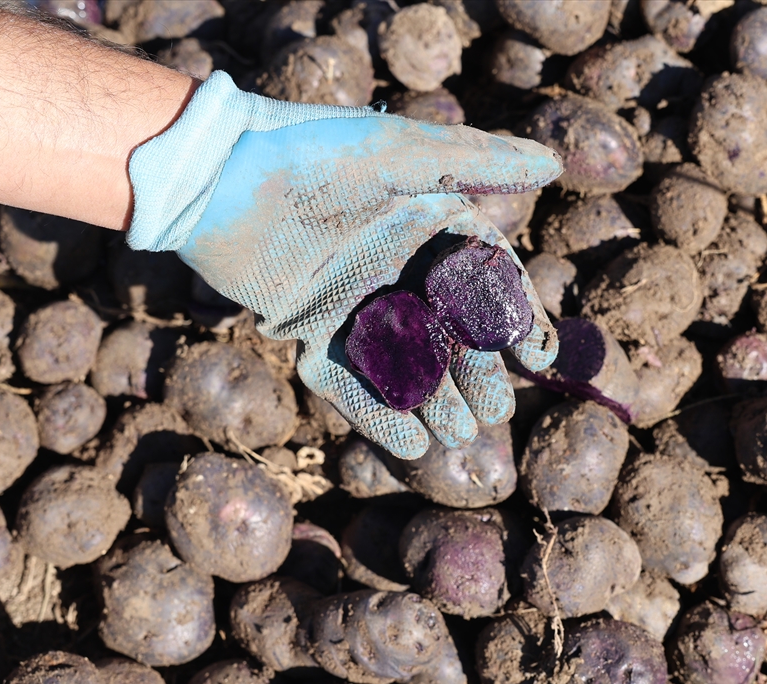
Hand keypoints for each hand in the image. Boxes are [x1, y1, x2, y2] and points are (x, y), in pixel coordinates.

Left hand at [127, 73, 560, 458]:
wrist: (215, 175)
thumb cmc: (312, 154)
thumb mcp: (400, 154)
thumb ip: (475, 162)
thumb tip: (552, 164)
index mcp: (427, 223)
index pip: (486, 280)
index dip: (515, 317)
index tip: (537, 356)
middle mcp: (396, 265)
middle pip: (450, 331)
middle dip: (476, 374)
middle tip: (495, 412)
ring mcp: (352, 301)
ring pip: (404, 361)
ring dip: (433, 401)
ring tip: (459, 437)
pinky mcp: (307, 327)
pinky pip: (348, 379)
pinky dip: (376, 413)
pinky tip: (409, 445)